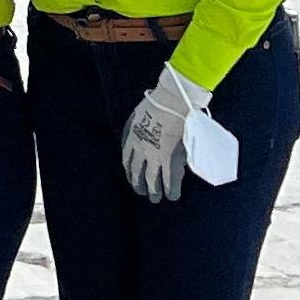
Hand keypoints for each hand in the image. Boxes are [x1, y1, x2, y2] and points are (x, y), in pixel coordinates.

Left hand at [119, 65, 195, 203]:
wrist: (172, 101)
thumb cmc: (158, 103)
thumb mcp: (138, 115)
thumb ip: (137, 128)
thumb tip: (138, 135)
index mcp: (131, 139)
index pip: (127, 161)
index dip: (130, 171)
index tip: (132, 177)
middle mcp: (140, 151)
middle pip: (136, 174)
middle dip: (139, 186)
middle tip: (142, 192)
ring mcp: (155, 157)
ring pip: (152, 182)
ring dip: (153, 192)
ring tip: (155, 199)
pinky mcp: (171, 161)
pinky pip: (169, 182)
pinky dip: (171, 191)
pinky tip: (172, 196)